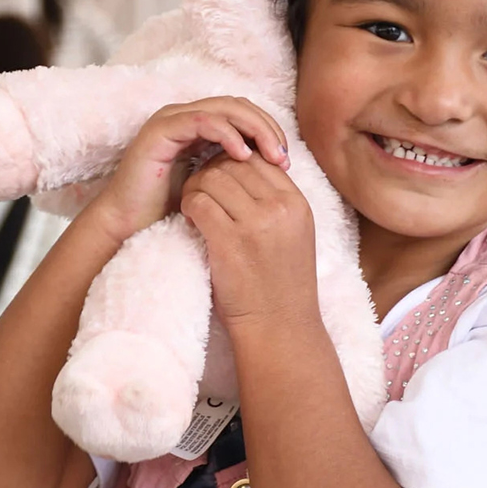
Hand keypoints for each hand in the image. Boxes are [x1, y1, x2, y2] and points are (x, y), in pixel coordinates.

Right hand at [90, 97, 289, 243]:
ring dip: (254, 128)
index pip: (245, 114)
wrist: (129, 226)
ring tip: (272, 155)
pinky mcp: (161, 129)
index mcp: (201, 128)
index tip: (287, 161)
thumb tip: (278, 166)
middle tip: (284, 156)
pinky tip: (244, 155)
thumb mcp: (217, 188)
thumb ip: (238, 171)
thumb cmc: (171, 212)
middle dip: (267, 128)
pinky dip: (227, 134)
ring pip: (225, 108)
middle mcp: (187, 117)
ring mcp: (172, 119)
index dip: (269, 131)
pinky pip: (202, 121)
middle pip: (239, 106)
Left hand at [180, 149, 318, 331]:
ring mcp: (255, 225)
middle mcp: (280, 209)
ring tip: (194, 207)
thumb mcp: (292, 236)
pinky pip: (199, 203)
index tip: (223, 182)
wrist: (280, 329)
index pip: (260, 159)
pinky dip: (189, 207)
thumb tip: (242, 169)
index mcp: (297, 204)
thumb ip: (275, 203)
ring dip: (196, 188)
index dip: (235, 163)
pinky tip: (190, 221)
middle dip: (212, 172)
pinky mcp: (229, 242)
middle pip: (235, 163)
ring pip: (213, 178)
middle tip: (201, 191)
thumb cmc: (280, 286)